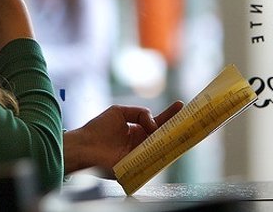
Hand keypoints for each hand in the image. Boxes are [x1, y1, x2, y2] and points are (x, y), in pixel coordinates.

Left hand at [63, 101, 183, 176]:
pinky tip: (169, 143)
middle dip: (175, 125)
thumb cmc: (98, 128)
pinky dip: (160, 152)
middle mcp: (140, 143)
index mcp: (136, 130)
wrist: (84, 146)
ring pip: (159, 146)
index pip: (157, 122)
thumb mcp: (119, 112)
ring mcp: (139, 155)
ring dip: (171, 138)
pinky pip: (151, 159)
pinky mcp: (136, 166)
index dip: (169, 115)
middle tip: (188, 117)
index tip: (180, 106)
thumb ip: (139, 113)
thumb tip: (153, 124)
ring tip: (183, 127)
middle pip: (162, 134)